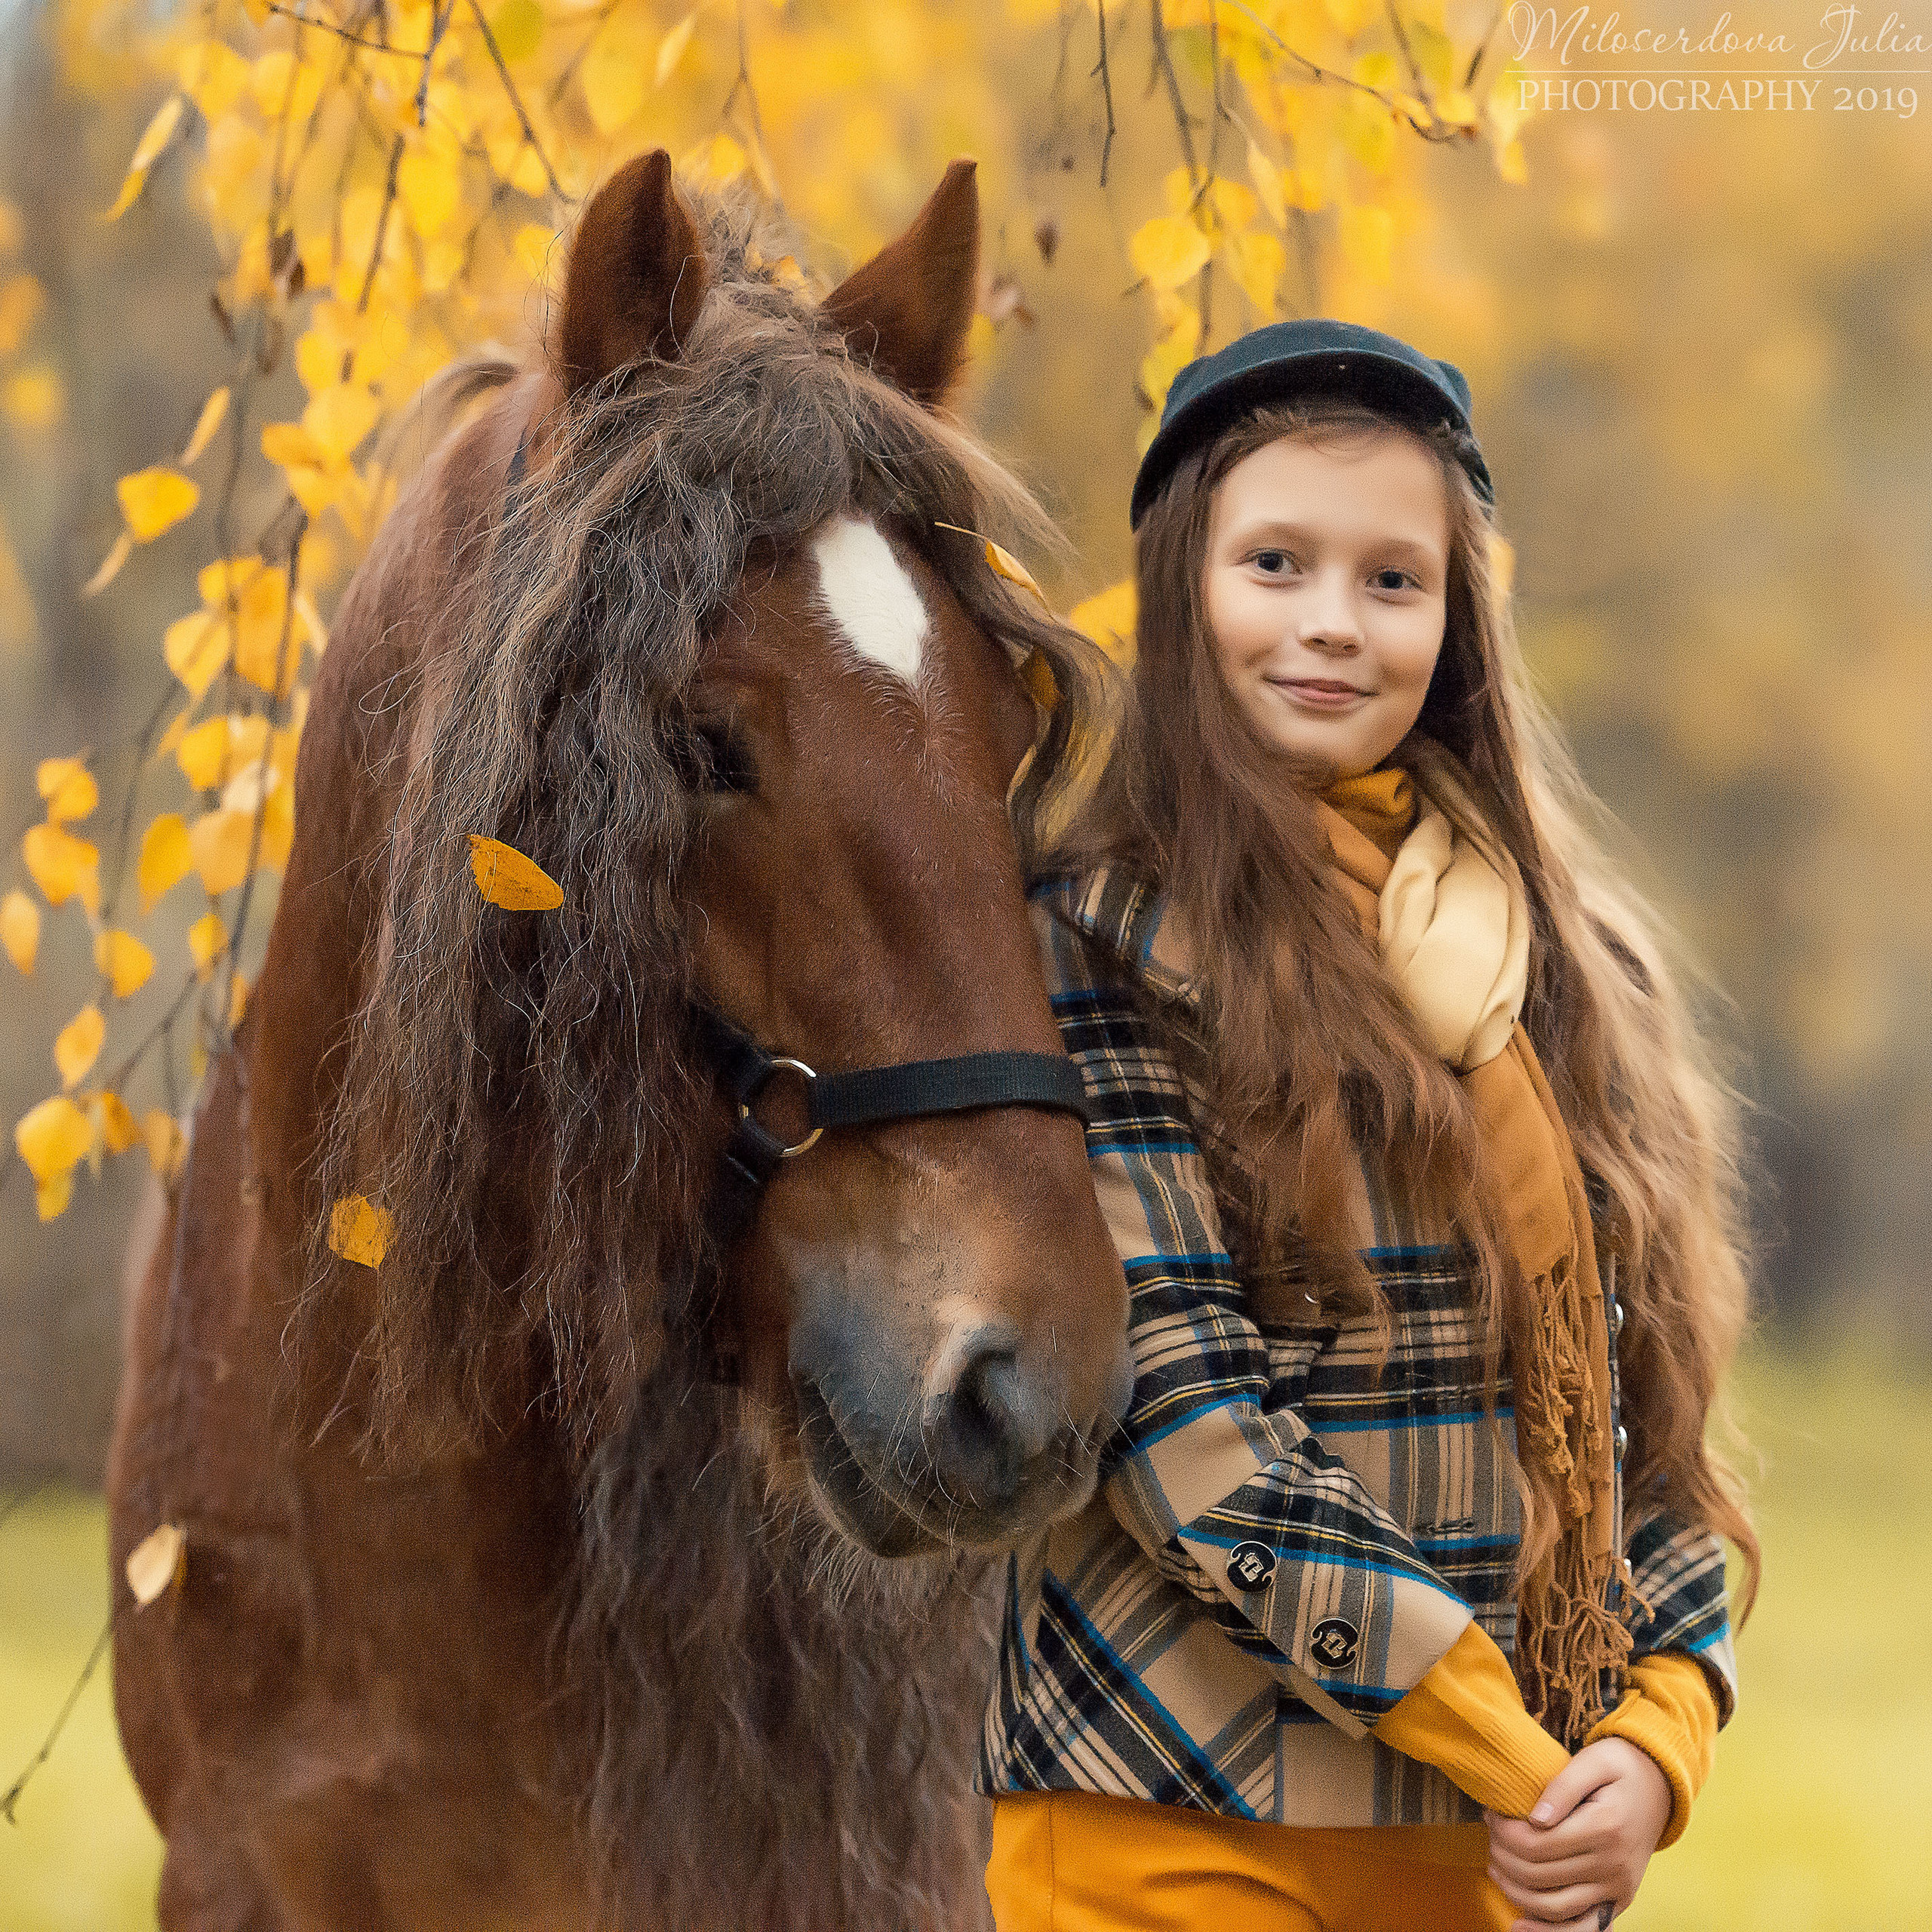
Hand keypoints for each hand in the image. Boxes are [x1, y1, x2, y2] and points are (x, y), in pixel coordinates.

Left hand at [1483, 1736, 1672, 1929]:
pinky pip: (1583, 1929)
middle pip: (1538, 1875)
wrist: (1660, 1786)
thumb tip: (1535, 1817)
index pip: (1537, 1843)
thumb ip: (1562, 1786)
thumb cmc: (1620, 1767)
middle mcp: (1613, 1865)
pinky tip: (1520, 1925)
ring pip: (1554, 1907)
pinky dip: (1551, 1931)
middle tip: (1490, 1835)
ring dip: (1515, 1892)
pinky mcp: (1618, 1901)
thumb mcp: (1594, 1759)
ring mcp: (1618, 1888)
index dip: (1504, 1832)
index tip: (1491, 1814)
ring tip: (1495, 1866)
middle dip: (1502, 1856)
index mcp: (1605, 1827)